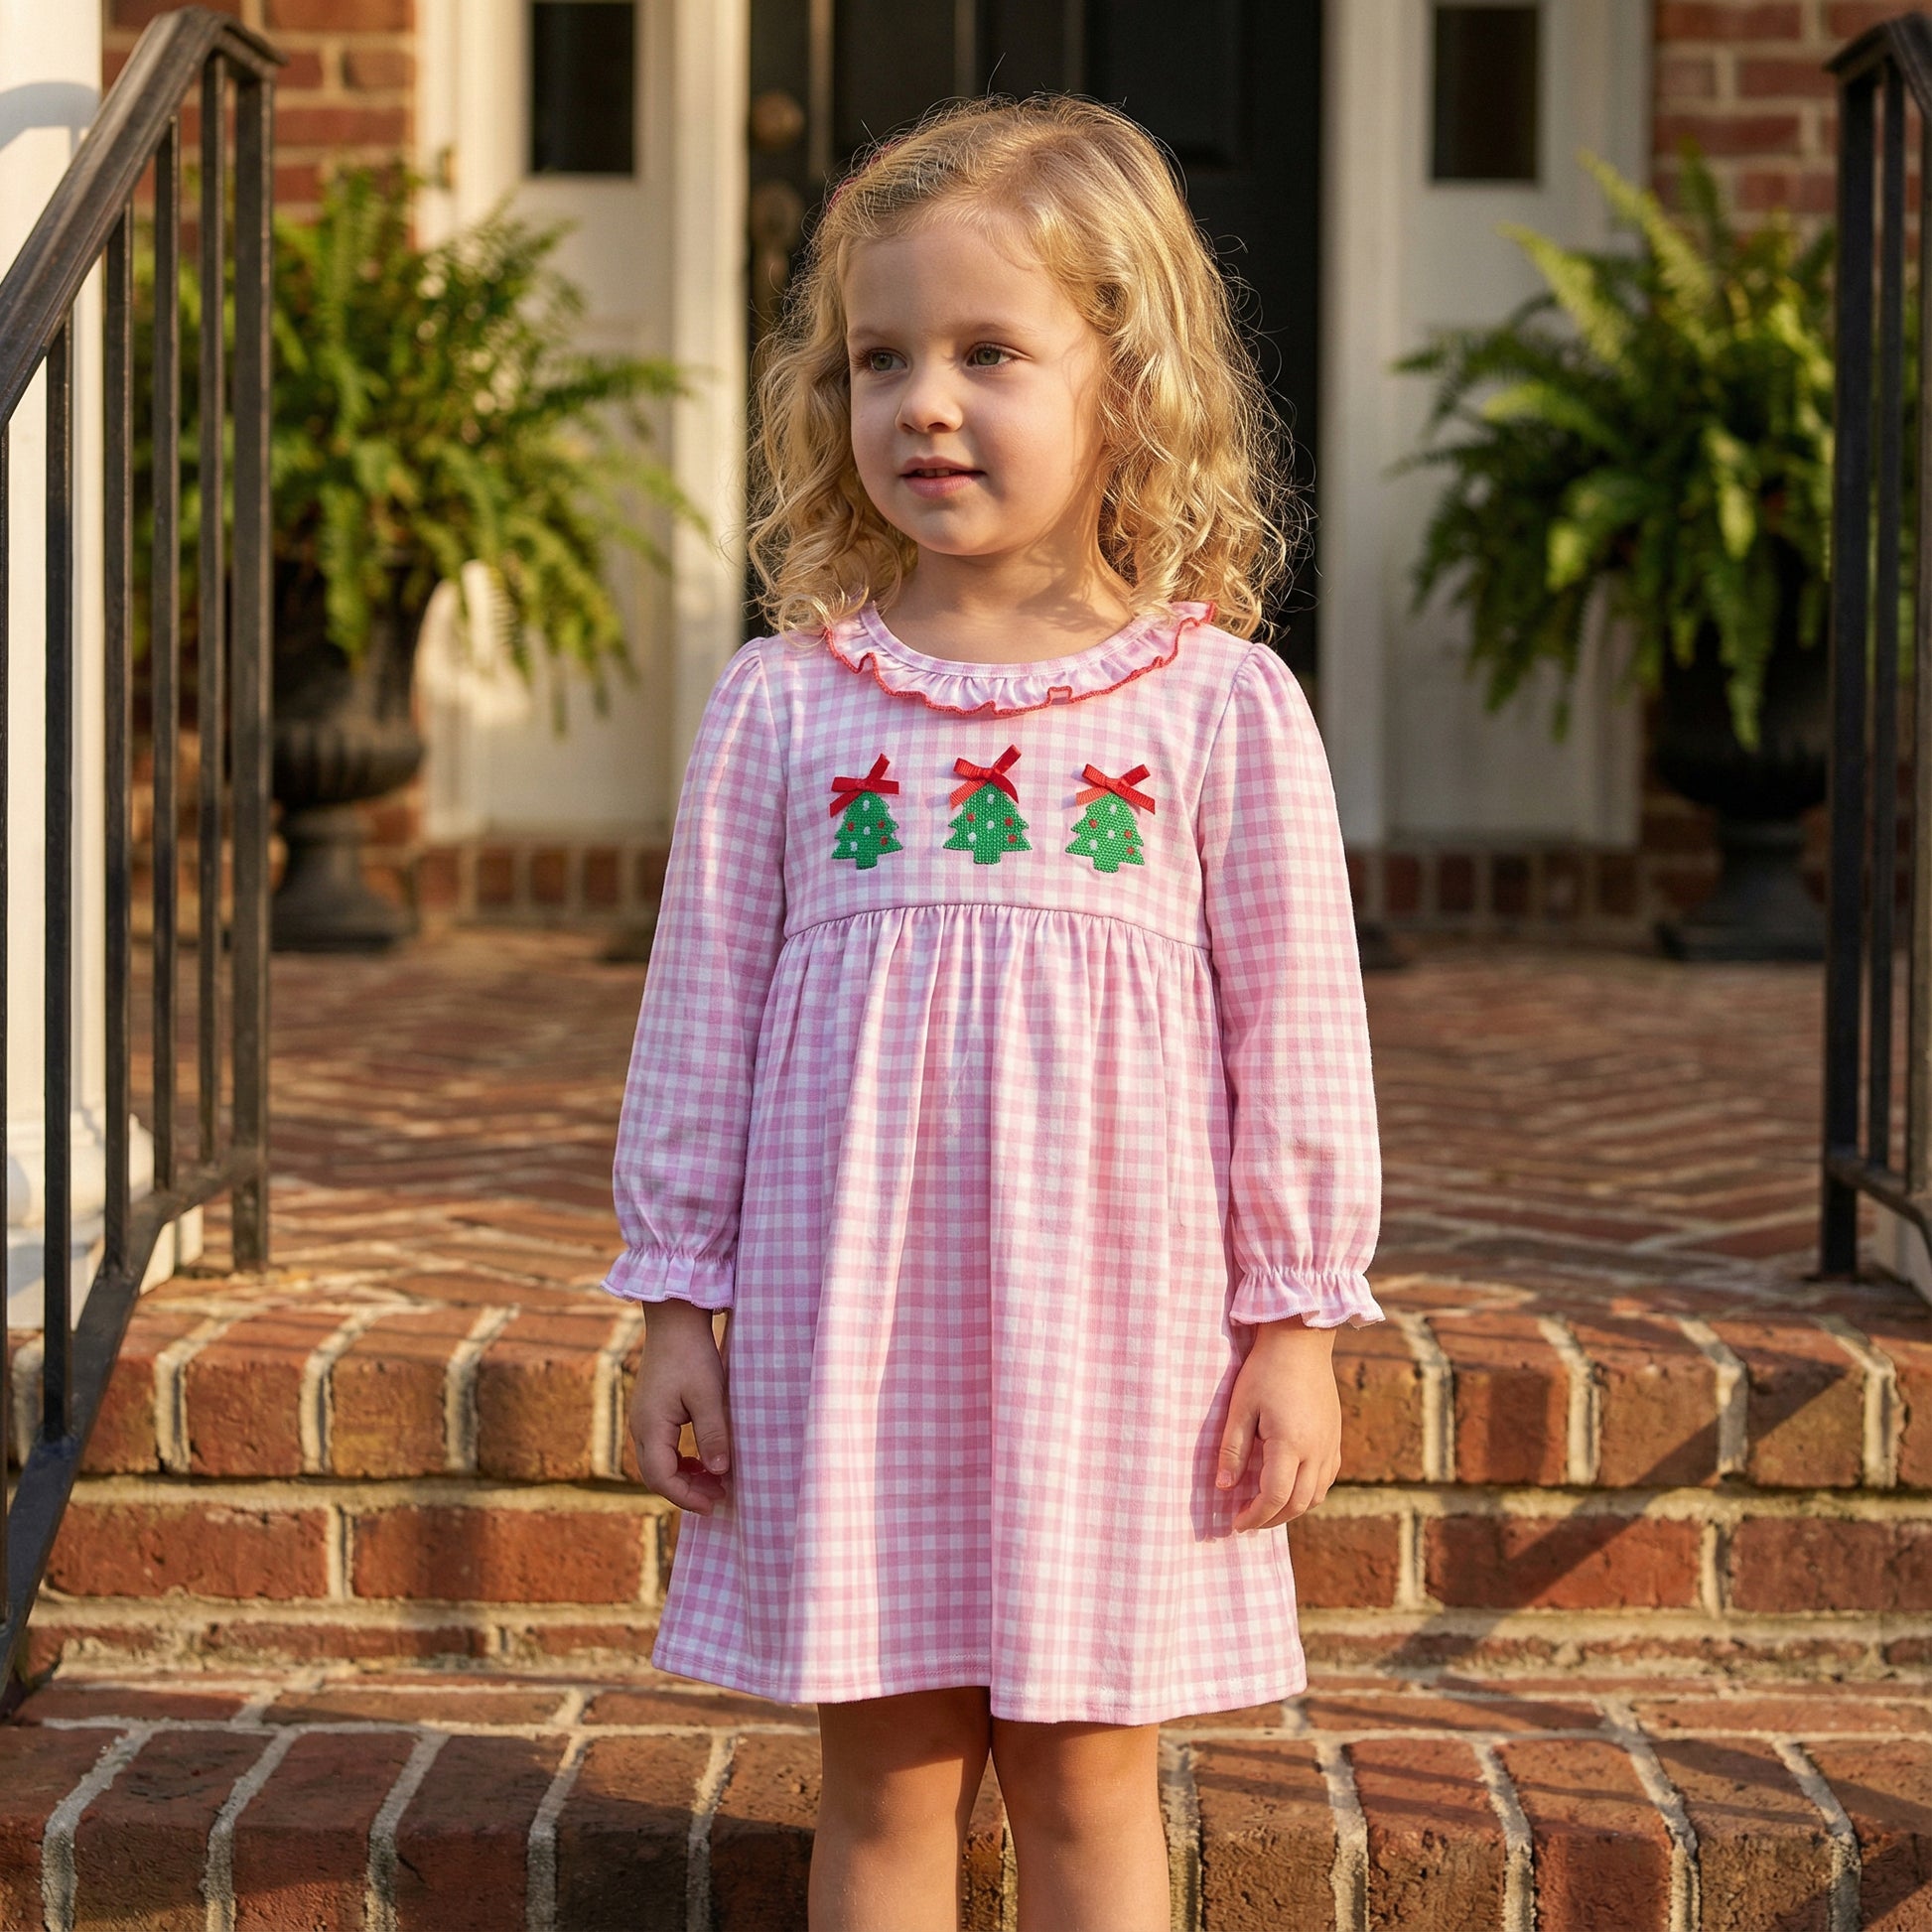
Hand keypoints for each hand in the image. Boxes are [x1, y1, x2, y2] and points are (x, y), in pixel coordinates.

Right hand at [628, 1299, 732, 1514]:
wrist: (675, 1321)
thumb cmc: (692, 1354)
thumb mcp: (709, 1394)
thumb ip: (713, 1434)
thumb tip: (720, 1472)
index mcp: (649, 1426)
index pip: (661, 1477)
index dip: (686, 1497)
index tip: (714, 1504)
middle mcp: (639, 1426)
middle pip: (656, 1475)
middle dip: (687, 1491)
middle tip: (720, 1495)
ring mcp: (642, 1419)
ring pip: (658, 1463)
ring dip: (684, 1477)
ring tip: (716, 1481)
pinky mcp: (651, 1412)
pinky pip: (660, 1449)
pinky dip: (680, 1461)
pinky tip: (702, 1461)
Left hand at [1216, 1318, 1341, 1532]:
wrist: (1301, 1342)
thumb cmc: (1265, 1371)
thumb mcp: (1240, 1407)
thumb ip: (1232, 1450)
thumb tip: (1224, 1487)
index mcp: (1290, 1444)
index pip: (1274, 1497)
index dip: (1254, 1517)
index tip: (1235, 1523)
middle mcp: (1316, 1450)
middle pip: (1298, 1504)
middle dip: (1271, 1519)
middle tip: (1247, 1519)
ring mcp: (1330, 1445)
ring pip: (1317, 1496)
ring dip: (1292, 1509)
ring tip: (1266, 1507)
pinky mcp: (1335, 1438)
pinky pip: (1327, 1479)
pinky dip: (1309, 1493)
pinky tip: (1290, 1486)